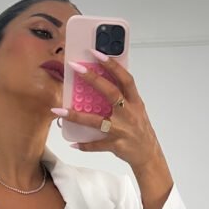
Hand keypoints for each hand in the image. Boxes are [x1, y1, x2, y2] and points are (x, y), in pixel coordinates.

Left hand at [51, 52, 164, 179]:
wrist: (149, 155)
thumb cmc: (140, 129)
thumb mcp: (137, 109)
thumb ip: (123, 96)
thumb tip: (102, 80)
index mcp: (135, 102)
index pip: (125, 79)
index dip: (113, 65)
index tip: (97, 53)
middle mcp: (129, 114)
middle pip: (110, 93)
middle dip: (92, 79)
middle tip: (75, 67)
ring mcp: (122, 130)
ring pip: (96, 121)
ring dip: (76, 116)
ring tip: (59, 110)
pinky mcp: (116, 145)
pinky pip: (96, 145)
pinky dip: (84, 145)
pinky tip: (73, 142)